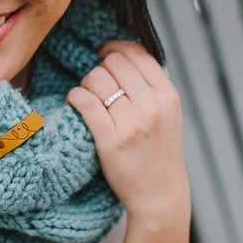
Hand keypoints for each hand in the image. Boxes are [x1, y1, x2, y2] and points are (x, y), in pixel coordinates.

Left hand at [66, 40, 190, 225]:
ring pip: (95, 78)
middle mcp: (152, 106)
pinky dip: (75, 96)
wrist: (159, 194)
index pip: (136, 53)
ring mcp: (131, 123)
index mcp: (168, 95)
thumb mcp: (168, 112)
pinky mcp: (110, 140)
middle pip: (113, 63)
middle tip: (99, 85)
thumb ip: (150, 84)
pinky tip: (77, 102)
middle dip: (100, 69)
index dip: (116, 48)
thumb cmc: (159, 151)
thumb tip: (120, 52)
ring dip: (87, 84)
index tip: (105, 54)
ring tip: (91, 98)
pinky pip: (84, 101)